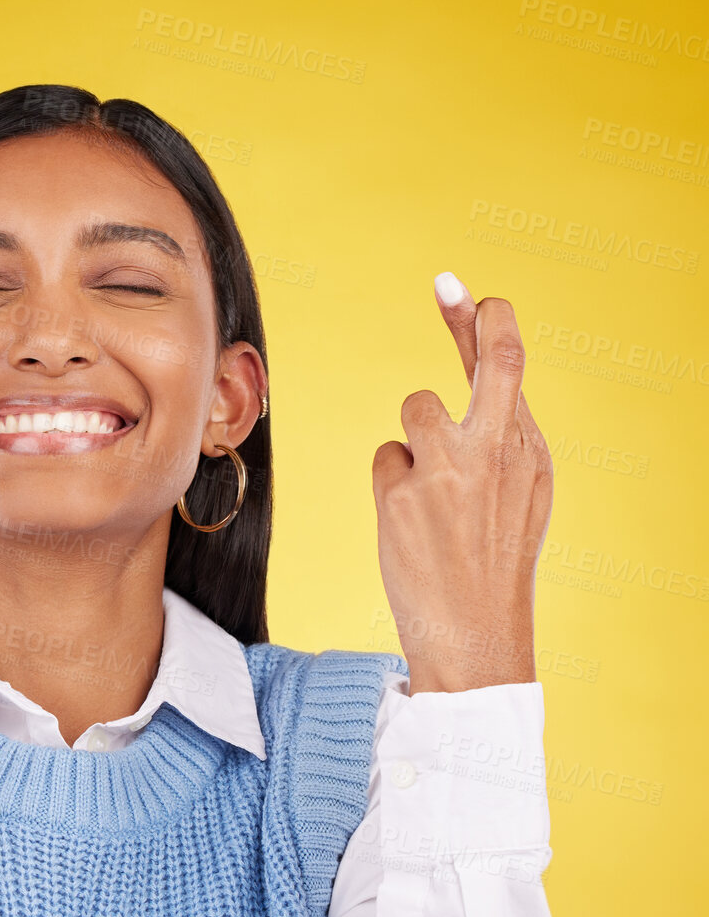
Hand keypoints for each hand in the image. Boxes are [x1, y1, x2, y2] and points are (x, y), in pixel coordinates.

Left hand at [370, 274, 553, 693]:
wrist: (476, 633)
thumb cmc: (492, 562)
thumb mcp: (518, 494)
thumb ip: (500, 437)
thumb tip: (475, 381)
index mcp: (529, 451)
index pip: (513, 367)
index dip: (487, 322)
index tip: (471, 292)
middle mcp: (496, 451)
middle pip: (489, 360)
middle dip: (468, 317)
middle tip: (448, 283)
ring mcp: (449, 469)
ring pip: (416, 409)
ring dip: (416, 440)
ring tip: (432, 494)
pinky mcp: (403, 493)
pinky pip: (387, 456)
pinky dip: (393, 480)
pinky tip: (411, 520)